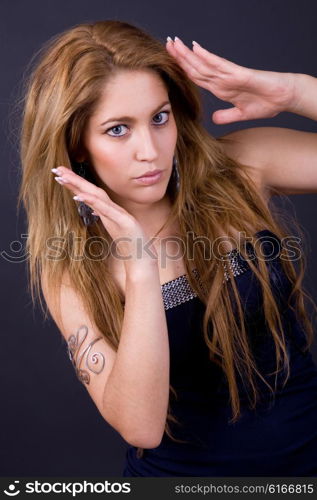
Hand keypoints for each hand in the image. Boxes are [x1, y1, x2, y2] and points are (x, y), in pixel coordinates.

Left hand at [52, 166, 157, 273]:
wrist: (142, 257)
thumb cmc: (129, 242)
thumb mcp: (113, 227)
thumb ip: (104, 216)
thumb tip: (94, 209)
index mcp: (107, 211)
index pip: (89, 194)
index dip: (75, 184)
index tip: (60, 175)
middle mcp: (111, 209)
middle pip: (90, 190)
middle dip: (74, 179)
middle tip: (57, 169)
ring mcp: (118, 214)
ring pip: (96, 196)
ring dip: (80, 186)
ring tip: (63, 178)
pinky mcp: (124, 221)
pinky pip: (105, 210)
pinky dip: (92, 201)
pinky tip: (79, 196)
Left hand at [166, 37, 295, 123]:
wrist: (283, 99)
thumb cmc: (266, 103)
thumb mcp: (241, 114)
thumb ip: (227, 116)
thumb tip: (214, 120)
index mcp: (221, 89)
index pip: (197, 77)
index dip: (183, 69)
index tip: (170, 62)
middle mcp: (222, 80)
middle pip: (196, 67)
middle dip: (181, 57)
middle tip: (167, 44)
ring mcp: (229, 75)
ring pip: (203, 63)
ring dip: (188, 54)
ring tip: (175, 43)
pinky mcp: (239, 74)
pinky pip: (220, 64)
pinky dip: (207, 57)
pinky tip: (196, 49)